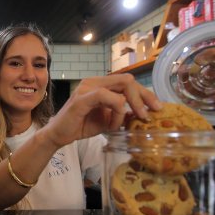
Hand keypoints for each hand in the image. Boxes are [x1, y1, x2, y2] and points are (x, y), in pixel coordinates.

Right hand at [41, 74, 161, 147]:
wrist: (58, 135)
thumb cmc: (80, 126)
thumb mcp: (107, 121)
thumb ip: (122, 115)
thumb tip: (140, 115)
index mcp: (100, 84)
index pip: (128, 82)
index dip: (145, 93)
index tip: (156, 108)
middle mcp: (94, 81)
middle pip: (128, 80)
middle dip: (144, 96)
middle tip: (151, 113)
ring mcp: (87, 88)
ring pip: (121, 85)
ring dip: (133, 103)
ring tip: (137, 118)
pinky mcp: (82, 98)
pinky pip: (106, 97)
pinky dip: (116, 110)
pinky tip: (115, 123)